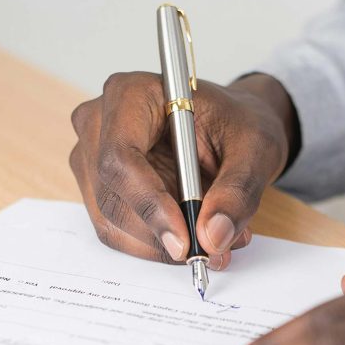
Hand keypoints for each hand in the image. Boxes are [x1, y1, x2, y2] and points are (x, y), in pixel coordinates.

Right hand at [69, 72, 298, 267]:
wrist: (227, 127)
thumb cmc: (236, 124)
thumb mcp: (255, 149)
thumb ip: (237, 191)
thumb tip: (213, 236)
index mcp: (131, 94)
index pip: (120, 158)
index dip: (149, 203)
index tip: (184, 240)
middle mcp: (97, 123)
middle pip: (111, 194)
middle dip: (158, 233)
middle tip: (208, 251)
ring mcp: (89, 156)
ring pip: (110, 219)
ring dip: (158, 243)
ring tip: (210, 242)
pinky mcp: (94, 186)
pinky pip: (113, 229)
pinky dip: (151, 243)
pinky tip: (186, 235)